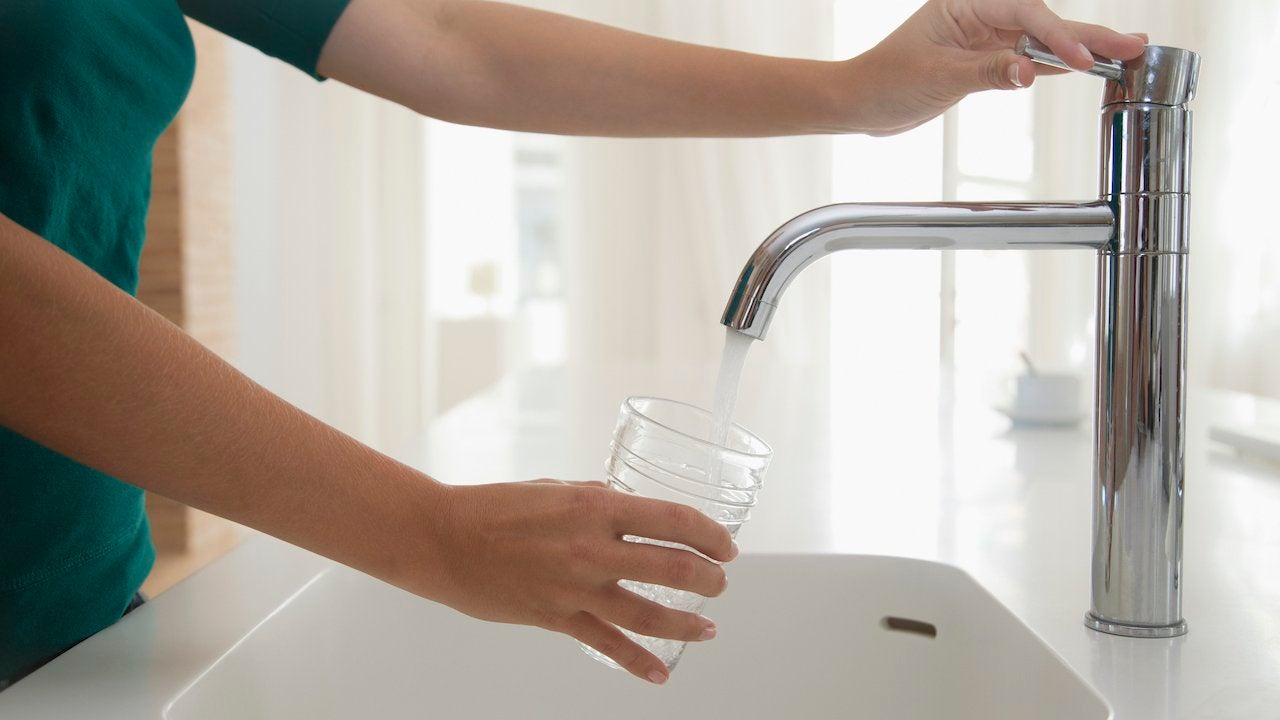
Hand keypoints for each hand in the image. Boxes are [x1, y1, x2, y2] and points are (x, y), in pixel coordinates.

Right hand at [413, 479, 736, 683]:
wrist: (444, 540)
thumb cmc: (496, 508)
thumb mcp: (557, 488)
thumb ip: (598, 499)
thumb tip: (629, 506)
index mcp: (596, 507)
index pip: (674, 520)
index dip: (710, 534)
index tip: (725, 544)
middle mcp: (593, 548)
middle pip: (674, 568)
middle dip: (709, 578)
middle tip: (720, 582)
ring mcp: (575, 588)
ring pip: (650, 615)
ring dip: (687, 623)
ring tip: (708, 627)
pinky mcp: (557, 619)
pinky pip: (608, 645)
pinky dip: (639, 663)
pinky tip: (662, 672)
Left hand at [841, 0, 1147, 135]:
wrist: (859, 102)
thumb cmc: (884, 81)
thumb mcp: (936, 76)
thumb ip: (986, 73)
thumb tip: (1029, 73)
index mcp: (966, 3)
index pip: (1026, 15)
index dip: (1057, 38)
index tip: (1081, 61)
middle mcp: (980, 14)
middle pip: (1044, 22)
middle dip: (1088, 35)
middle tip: (1133, 45)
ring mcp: (986, 39)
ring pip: (1043, 42)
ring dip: (1082, 48)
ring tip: (1126, 51)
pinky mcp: (986, 62)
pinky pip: (1030, 61)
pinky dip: (1058, 65)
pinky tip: (1090, 65)